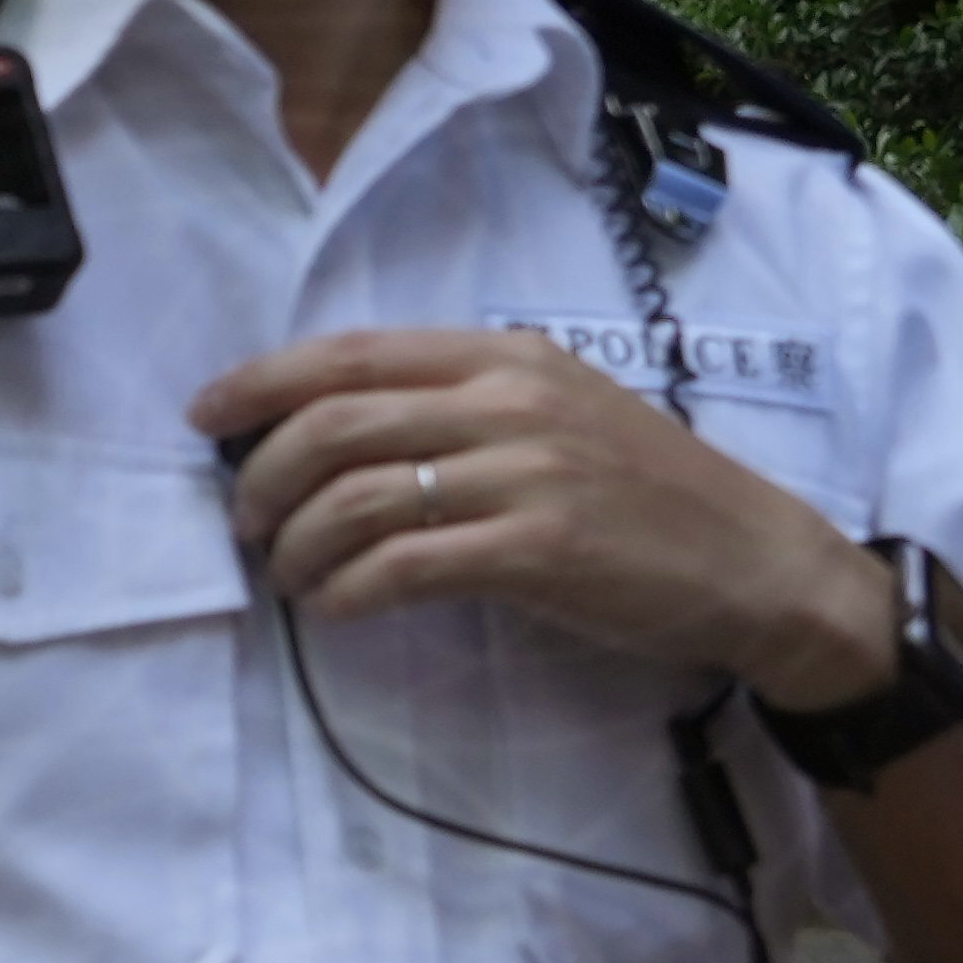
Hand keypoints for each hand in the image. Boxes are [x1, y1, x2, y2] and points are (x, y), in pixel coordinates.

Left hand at [195, 327, 892, 706]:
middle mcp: (511, 401)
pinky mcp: (539, 549)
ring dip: (295, 545)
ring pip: (354, 497)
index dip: (259, 383)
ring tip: (289, 576)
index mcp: (505, 356)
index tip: (205, 419)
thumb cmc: (642, 495)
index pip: (349, 353)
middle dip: (262, 478)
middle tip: (244, 523)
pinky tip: (335, 608)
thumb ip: (453, 406)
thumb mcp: (554, 414)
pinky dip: (345, 592)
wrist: (757, 563)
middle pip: (333, 425)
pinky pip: (400, 566)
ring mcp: (527, 473)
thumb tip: (324, 429)